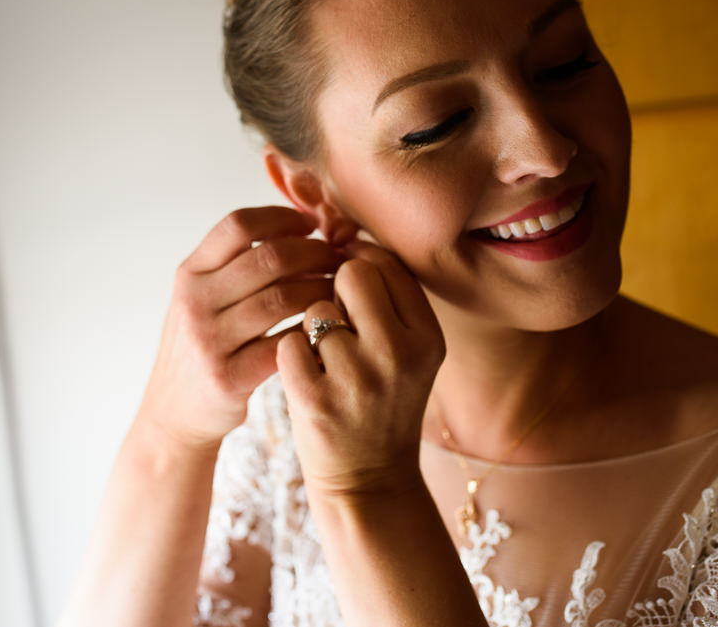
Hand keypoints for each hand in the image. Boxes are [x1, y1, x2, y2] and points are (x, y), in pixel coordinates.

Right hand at [138, 206, 344, 451]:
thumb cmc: (203, 348)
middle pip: (269, 257)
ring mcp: (209, 340)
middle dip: (315, 252)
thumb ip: (236, 265)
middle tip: (340, 258)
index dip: (282, 218)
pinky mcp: (228, 377)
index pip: (238, 225)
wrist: (173, 416)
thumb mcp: (201, 299)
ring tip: (342, 290)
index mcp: (190, 274)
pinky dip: (313, 331)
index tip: (312, 225)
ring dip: (322, 289)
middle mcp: (194, 302)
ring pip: (283, 298)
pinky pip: (285, 343)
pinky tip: (330, 328)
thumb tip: (301, 225)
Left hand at [275, 239, 445, 497]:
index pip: (386, 264)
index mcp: (428, 337)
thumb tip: (346, 235)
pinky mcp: (317, 400)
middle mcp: (399, 354)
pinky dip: (291, 356)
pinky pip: (289, 343)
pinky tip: (308, 379)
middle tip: (340, 325)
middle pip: (350, 274)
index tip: (349, 281)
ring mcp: (358, 378)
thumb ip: (388, 299)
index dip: (359, 264)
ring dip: (313, 329)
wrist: (369, 481)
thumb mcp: (408, 352)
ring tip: (329, 364)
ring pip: (315, 308)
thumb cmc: (381, 403)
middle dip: (335, 290)